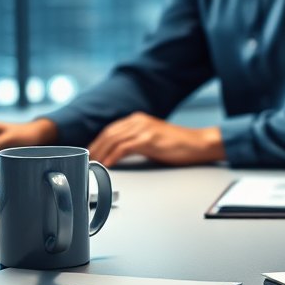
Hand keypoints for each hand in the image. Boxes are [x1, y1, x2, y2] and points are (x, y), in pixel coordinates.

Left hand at [87, 112, 224, 167]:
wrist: (197, 144)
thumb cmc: (177, 145)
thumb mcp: (151, 138)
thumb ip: (135, 141)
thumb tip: (117, 154)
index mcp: (138, 119)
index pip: (110, 130)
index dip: (97, 142)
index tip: (90, 153)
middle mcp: (138, 121)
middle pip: (108, 134)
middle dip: (95, 148)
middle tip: (86, 161)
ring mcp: (143, 129)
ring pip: (112, 140)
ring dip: (100, 154)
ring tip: (93, 165)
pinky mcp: (148, 139)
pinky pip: (123, 148)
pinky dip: (112, 157)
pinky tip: (107, 165)